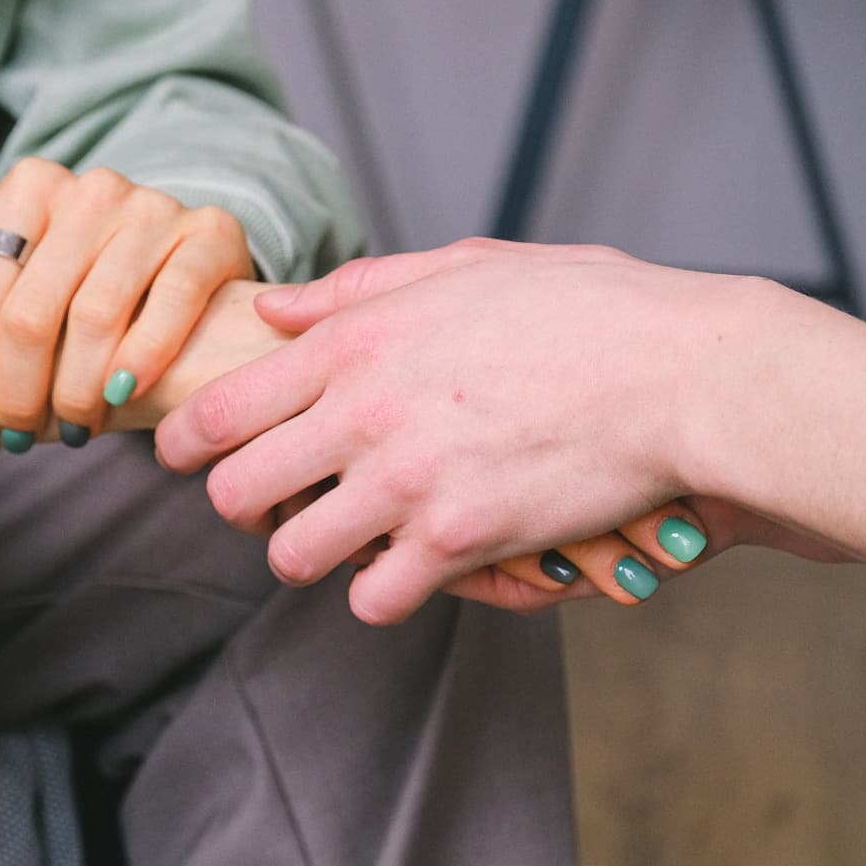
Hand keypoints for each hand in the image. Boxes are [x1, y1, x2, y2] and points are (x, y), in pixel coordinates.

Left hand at [0, 158, 252, 448]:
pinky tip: (124, 395)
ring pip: (96, 316)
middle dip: (19, 392)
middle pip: (31, 314)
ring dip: (77, 391)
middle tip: (19, 438)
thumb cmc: (75, 272)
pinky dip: (145, 355)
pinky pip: (173, 299)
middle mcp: (92, 189)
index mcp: (32, 186)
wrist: (177, 260)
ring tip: (73, 429)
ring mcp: (154, 208)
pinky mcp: (210, 233)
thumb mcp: (9, 249)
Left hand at [155, 238, 820, 622]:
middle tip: (272, 507)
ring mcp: (407, 480)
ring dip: (310, 554)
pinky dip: (383, 592)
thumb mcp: (464, 267)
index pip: (220, 408)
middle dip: (242, 507)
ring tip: (343, 541)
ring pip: (292, 556)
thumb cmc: (585, 310)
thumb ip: (358, 290)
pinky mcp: (458, 539)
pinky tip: (408, 569)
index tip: (184, 456)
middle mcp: (364, 411)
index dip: (183, 442)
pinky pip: (373, 597)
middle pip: (235, 492)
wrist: (682, 374)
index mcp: (356, 341)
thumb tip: (274, 308)